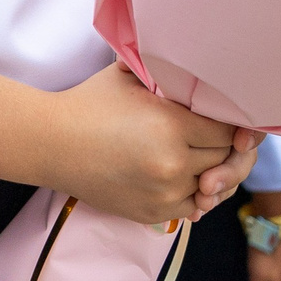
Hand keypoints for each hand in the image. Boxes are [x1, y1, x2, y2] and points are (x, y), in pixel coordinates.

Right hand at [41, 66, 257, 224]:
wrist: (52, 145)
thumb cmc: (90, 104)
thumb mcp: (130, 76)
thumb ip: (170, 73)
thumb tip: (204, 66)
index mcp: (171, 126)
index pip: (227, 130)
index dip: (228, 121)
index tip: (220, 114)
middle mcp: (172, 164)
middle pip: (224, 158)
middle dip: (221, 145)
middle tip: (211, 132)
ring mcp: (163, 194)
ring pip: (213, 185)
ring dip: (211, 171)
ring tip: (201, 154)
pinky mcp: (153, 214)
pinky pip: (193, 206)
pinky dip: (195, 192)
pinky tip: (187, 176)